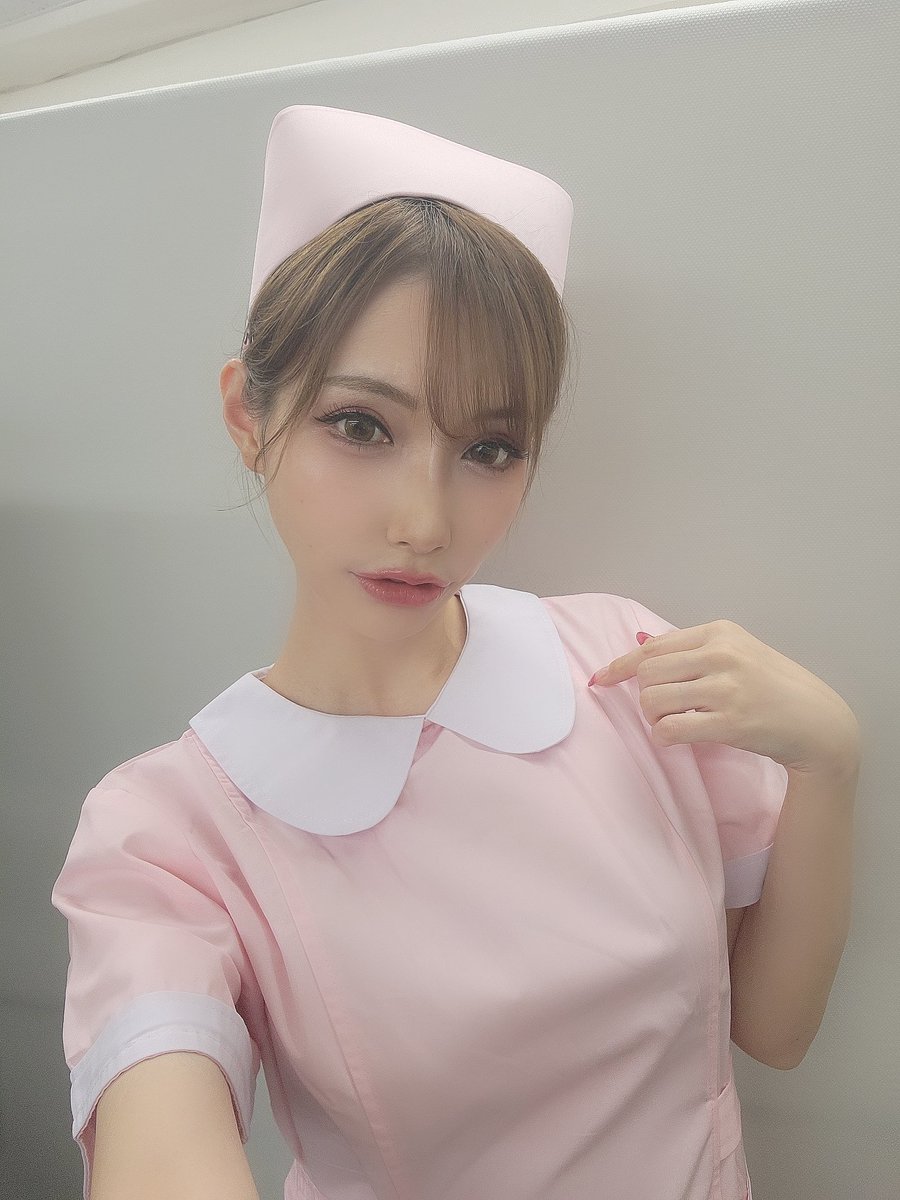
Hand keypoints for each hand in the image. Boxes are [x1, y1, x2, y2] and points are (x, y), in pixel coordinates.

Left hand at [588, 619, 859, 773]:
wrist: (818, 720)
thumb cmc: (773, 686)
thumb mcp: (737, 652)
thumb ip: (690, 649)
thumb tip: (638, 641)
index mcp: (719, 632)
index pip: (653, 646)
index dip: (620, 665)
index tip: (601, 679)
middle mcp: (721, 654)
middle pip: (647, 673)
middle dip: (644, 695)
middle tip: (662, 710)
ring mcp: (726, 688)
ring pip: (652, 700)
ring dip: (652, 718)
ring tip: (672, 723)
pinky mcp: (730, 722)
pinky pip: (670, 729)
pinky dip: (663, 737)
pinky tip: (675, 738)